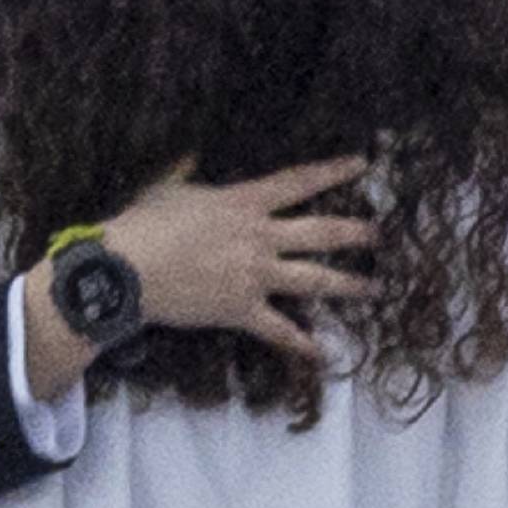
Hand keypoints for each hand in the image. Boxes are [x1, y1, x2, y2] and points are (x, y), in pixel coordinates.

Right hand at [104, 155, 379, 359]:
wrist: (128, 270)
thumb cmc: (145, 223)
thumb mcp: (167, 187)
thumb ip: (187, 170)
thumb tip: (192, 155)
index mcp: (244, 202)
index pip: (298, 182)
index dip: (332, 171)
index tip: (361, 165)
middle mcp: (260, 237)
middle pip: (320, 233)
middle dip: (354, 233)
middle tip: (378, 235)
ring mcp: (255, 276)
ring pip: (313, 280)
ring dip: (347, 285)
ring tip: (373, 288)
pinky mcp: (242, 310)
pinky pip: (279, 330)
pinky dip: (301, 343)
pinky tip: (323, 352)